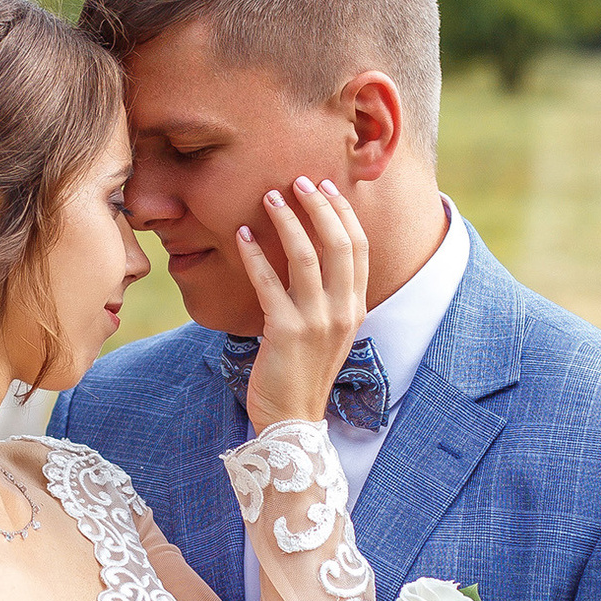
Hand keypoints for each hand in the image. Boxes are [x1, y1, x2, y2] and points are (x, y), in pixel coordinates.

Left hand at [234, 178, 369, 430]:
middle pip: (339, 242)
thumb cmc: (301, 372)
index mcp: (356, 307)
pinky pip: (269, 283)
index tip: (326, 186)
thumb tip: (310, 256)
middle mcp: (343, 311)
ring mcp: (317, 321)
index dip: (343, 212)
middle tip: (298, 181)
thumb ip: (326, 297)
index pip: (359, 247)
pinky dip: (254, 255)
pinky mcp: (286, 331)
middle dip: (319, 205)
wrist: (291, 419)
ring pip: (307, 256)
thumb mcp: (326, 332)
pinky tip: (241, 236)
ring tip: (269, 197)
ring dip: (287, 220)